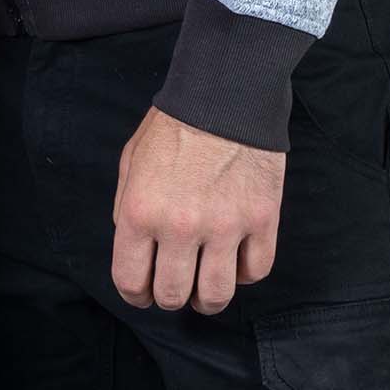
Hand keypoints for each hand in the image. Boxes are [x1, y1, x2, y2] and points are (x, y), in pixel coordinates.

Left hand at [111, 104, 284, 313]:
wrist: (225, 91)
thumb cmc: (174, 123)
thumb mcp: (132, 159)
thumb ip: (127, 206)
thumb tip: (134, 247)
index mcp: (142, 210)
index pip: (131, 281)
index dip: (135, 293)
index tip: (143, 291)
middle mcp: (181, 226)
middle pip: (173, 295)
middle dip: (170, 295)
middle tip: (176, 283)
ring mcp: (225, 226)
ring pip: (216, 296)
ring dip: (207, 298)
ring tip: (205, 286)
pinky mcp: (262, 220)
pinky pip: (254, 272)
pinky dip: (243, 273)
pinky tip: (235, 259)